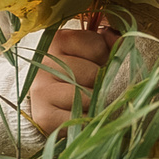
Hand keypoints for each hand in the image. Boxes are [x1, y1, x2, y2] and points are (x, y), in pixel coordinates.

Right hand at [27, 18, 114, 134]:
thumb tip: (118, 39)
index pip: (96, 46)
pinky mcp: (44, 116)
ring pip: (88, 96)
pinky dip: (88, 120)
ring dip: (96, 103)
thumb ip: (107, 45)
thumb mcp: (90, 55)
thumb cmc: (74, 77)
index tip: (97, 64)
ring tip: (86, 102)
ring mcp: (41, 90)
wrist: (49, 108)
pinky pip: (81, 118)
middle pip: (93, 73)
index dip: (105, 58)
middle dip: (100, 83)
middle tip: (92, 87)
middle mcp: (44, 63)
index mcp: (57, 41)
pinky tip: (80, 116)